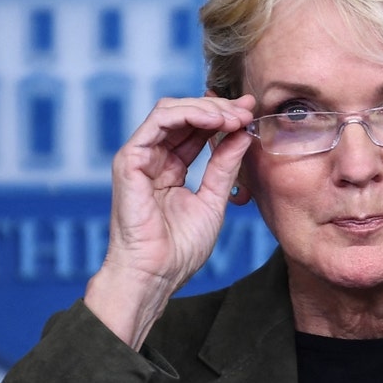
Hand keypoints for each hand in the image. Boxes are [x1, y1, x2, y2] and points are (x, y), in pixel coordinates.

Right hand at [84, 94, 254, 348]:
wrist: (156, 275)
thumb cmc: (180, 250)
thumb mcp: (213, 199)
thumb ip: (225, 165)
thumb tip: (242, 134)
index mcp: (171, 168)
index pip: (196, 129)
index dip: (223, 117)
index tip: (251, 114)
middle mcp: (154, 158)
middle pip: (185, 114)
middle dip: (219, 108)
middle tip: (247, 110)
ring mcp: (139, 157)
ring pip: (171, 110)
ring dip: (207, 108)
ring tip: (234, 117)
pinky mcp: (130, 159)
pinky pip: (158, 121)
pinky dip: (188, 114)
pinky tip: (214, 121)